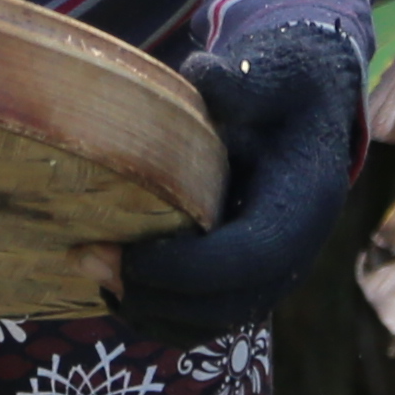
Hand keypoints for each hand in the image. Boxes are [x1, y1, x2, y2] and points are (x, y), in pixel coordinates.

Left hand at [112, 19, 366, 341]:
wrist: (307, 105)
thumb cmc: (284, 85)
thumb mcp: (271, 72)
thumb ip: (242, 81)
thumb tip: (202, 77)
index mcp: (304, 202)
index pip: (253, 258)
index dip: (190, 267)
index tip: (128, 254)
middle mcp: (296, 250)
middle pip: (231, 305)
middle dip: (157, 296)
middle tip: (87, 259)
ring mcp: (273, 272)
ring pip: (215, 322)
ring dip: (150, 312)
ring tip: (90, 272)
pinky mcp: (246, 278)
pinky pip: (206, 319)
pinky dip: (158, 314)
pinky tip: (111, 285)